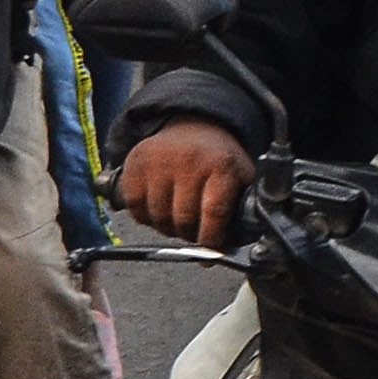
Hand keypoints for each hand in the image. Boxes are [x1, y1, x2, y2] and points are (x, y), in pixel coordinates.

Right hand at [117, 116, 257, 244]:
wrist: (194, 126)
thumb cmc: (218, 160)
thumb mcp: (242, 179)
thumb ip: (240, 213)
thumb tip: (224, 252)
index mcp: (221, 165)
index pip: (214, 213)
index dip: (210, 240)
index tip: (211, 251)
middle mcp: (189, 160)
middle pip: (182, 220)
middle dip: (189, 235)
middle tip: (194, 233)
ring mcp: (159, 161)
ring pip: (157, 218)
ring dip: (167, 228)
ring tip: (177, 219)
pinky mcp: (136, 163)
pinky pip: (135, 208)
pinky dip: (145, 217)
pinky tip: (159, 209)